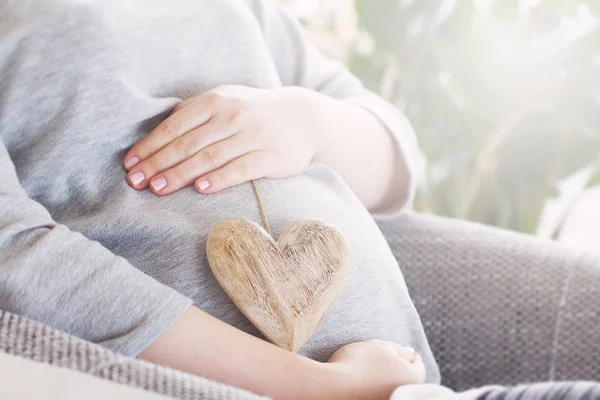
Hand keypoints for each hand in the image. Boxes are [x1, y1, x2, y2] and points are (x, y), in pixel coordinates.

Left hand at [124, 85, 331, 194]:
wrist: (304, 117)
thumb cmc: (255, 112)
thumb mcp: (227, 100)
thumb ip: (196, 112)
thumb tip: (160, 131)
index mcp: (216, 101)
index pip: (175, 125)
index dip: (150, 146)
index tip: (130, 165)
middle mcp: (232, 115)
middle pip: (188, 143)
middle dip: (158, 163)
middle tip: (136, 182)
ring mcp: (252, 136)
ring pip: (209, 157)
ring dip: (181, 173)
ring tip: (158, 189)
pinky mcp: (270, 156)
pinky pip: (240, 168)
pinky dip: (219, 178)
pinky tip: (201, 188)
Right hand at [325, 339, 426, 399]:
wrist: (332, 387)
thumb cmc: (358, 363)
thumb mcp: (381, 346)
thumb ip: (400, 349)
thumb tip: (411, 354)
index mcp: (412, 379)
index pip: (418, 364)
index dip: (407, 353)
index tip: (394, 348)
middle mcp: (403, 394)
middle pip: (405, 376)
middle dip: (397, 365)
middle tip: (380, 356)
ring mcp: (388, 399)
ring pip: (391, 384)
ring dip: (385, 376)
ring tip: (368, 368)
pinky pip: (379, 391)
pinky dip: (374, 385)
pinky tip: (362, 379)